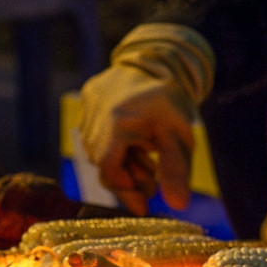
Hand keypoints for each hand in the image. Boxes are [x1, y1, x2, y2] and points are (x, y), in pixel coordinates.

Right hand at [81, 63, 195, 213]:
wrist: (157, 60)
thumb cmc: (170, 100)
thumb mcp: (179, 136)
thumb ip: (176, 171)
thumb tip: (178, 206)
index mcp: (117, 123)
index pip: (109, 172)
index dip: (126, 192)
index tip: (145, 206)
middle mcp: (95, 116)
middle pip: (104, 165)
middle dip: (129, 178)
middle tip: (152, 180)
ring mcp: (87, 108)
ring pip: (99, 152)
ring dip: (123, 162)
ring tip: (146, 155)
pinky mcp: (86, 101)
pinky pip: (95, 134)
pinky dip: (115, 146)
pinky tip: (134, 140)